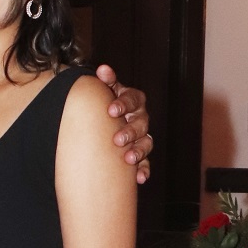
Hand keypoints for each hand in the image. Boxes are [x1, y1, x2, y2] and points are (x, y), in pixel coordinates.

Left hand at [95, 64, 151, 183]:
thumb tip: (102, 69)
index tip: (110, 110)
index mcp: (132, 101)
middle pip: (141, 123)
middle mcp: (140, 118)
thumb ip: (105, 81)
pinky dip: (144, 170)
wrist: (101, 125)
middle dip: (130, 131)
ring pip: (146, 143)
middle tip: (117, 139)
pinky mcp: (140, 155)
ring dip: (138, 151)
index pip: (133, 99)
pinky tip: (139, 178)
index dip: (124, 103)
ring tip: (127, 160)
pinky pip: (146, 163)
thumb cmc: (103, 107)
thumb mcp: (104, 93)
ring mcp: (142, 137)